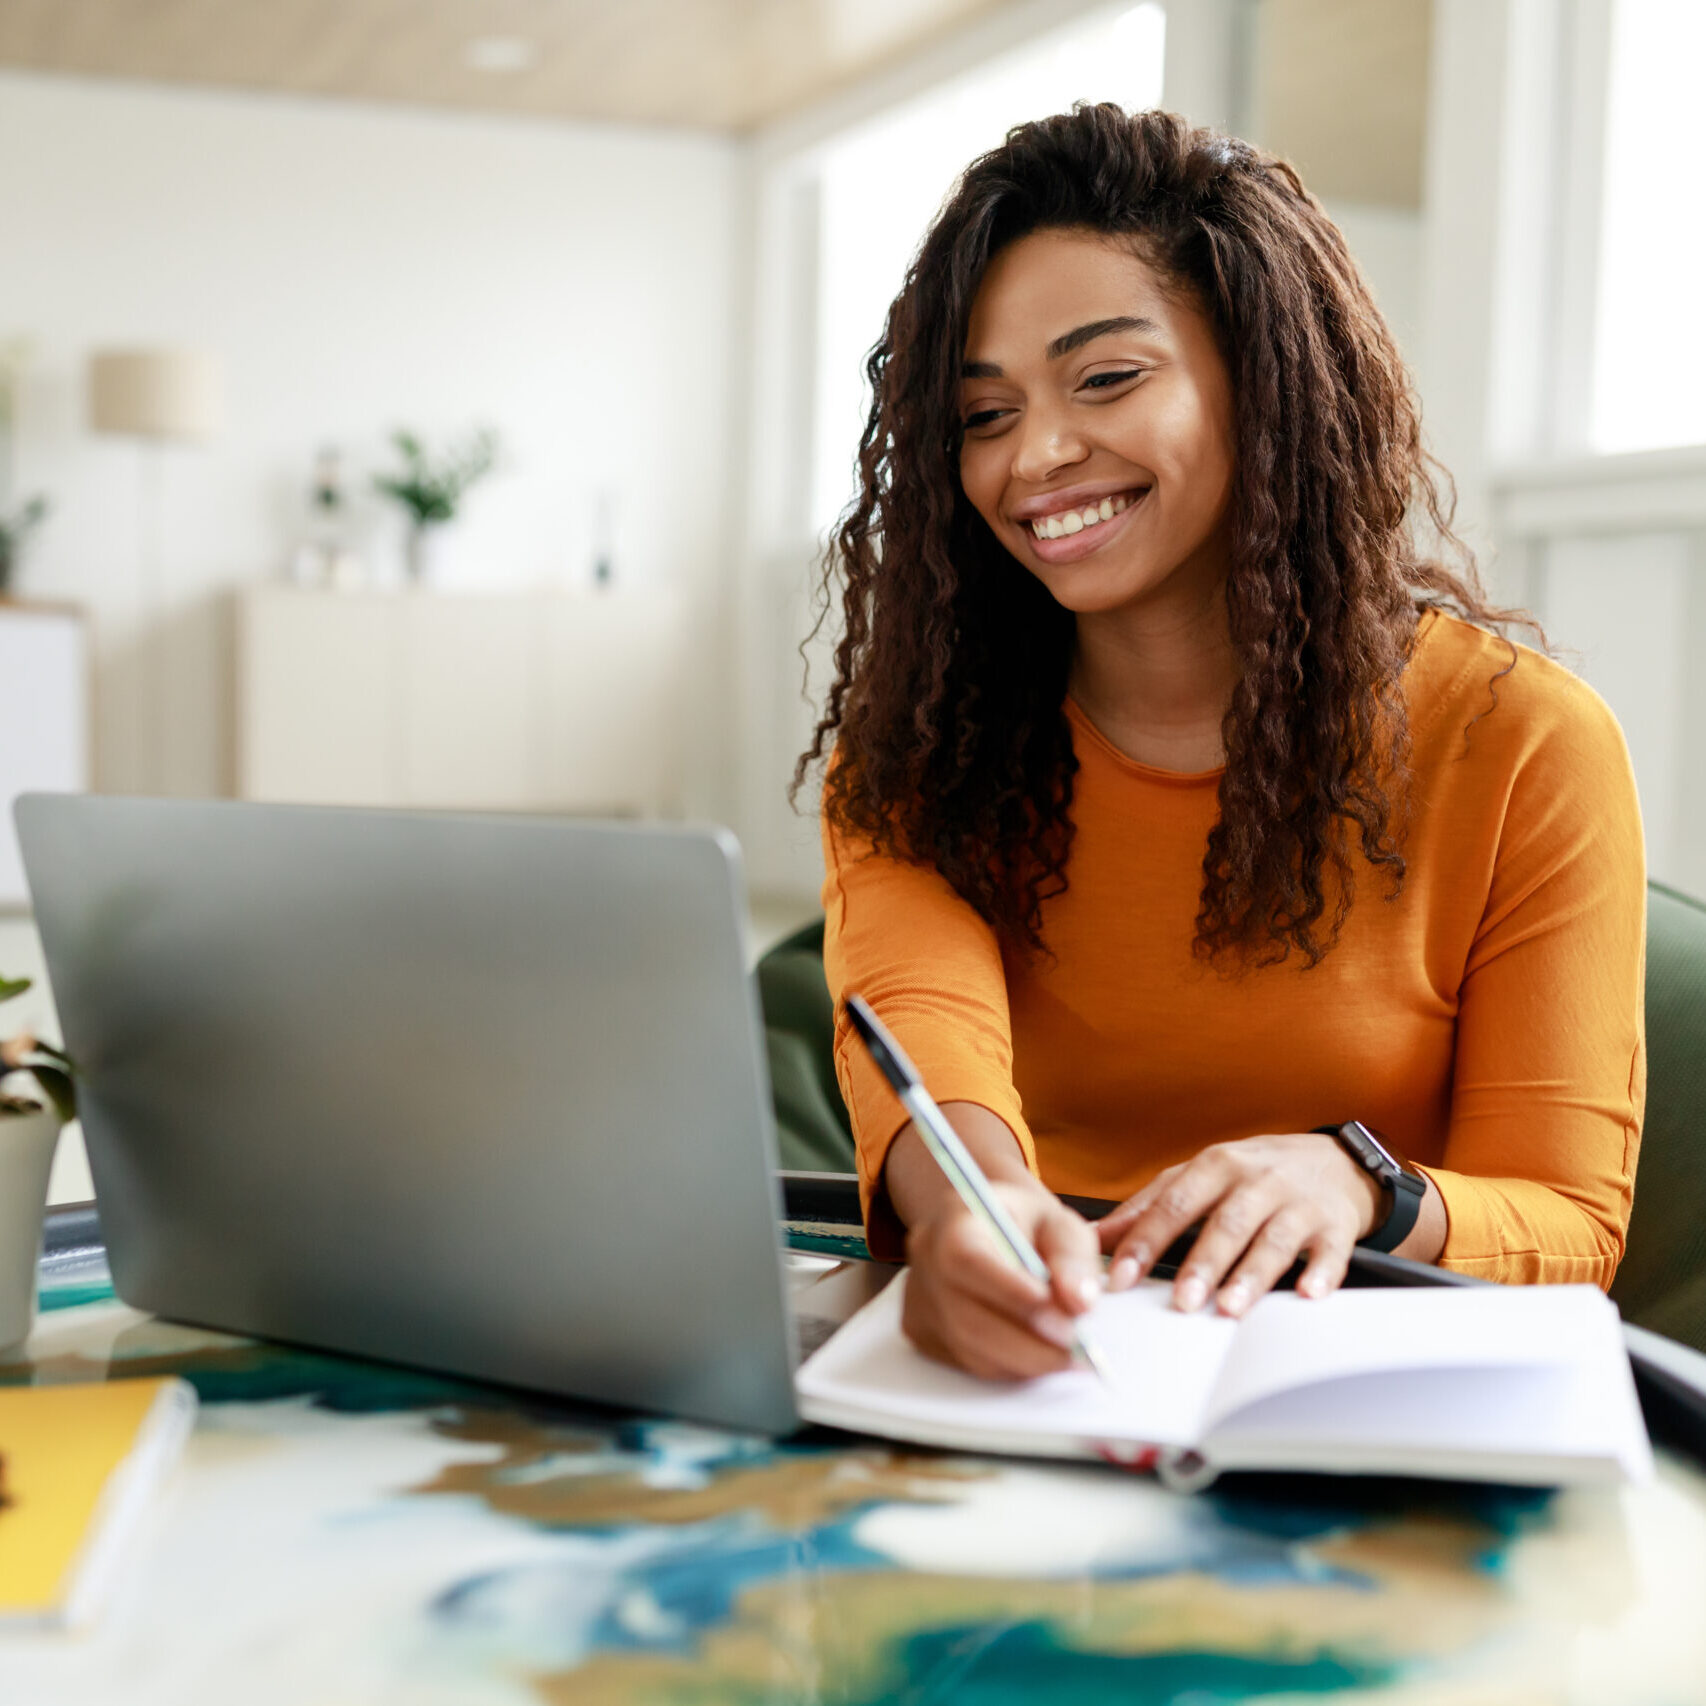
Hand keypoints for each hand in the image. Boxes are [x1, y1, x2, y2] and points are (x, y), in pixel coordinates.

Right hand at [901, 1175, 1102, 1379]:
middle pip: (967, 1318)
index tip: (1064, 1319)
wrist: (990, 1228)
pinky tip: (1038, 1351)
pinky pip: (969, 1363)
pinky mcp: (924, 1333)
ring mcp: (919, 1301)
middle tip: (1080, 1351)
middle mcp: (926, 1261)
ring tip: (1069, 1354)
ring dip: (1026, 1361)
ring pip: (970, 1349)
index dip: (1012, 1294)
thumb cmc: (1024, 1223)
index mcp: (953, 1219)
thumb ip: (1071, 1256)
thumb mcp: (1057, 1222)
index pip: (968, 1260)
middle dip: (1031, 1344)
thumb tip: (1080, 1302)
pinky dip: (1011, 1366)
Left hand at [1096, 1133, 1384, 1316]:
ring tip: (1230, 1307)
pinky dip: (1320, 1273)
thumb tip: (1095, 1237)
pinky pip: (1329, 1252)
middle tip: (1181, 1300)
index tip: (1121, 1276)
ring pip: (1273, 1240)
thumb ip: (1148, 1207)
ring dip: (1251, 1275)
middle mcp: (1256, 1181)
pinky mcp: (1335, 1226)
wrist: (1334, 1161)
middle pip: (1226, 1223)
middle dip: (1202, 1263)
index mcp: (1215, 1166)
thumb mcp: (1199, 1177)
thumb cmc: (1254, 1173)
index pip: (1174, 1204)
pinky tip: (1307, 1294)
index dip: (1145, 1241)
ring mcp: (1298, 1203)